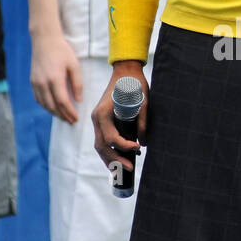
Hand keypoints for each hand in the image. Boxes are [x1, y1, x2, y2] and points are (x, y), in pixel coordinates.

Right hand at [29, 32, 82, 121]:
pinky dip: (46, 106)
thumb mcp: (74, 65)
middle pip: (52, 106)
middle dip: (62, 116)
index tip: (76, 118)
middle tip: (71, 121)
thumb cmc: (62, 51)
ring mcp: (36, 82)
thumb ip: (77, 83)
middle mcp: (43, 83)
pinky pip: (38, 98)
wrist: (44, 40)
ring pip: (44, 104)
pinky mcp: (32, 81)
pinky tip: (53, 108)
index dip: (69, 112)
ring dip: (54, 113)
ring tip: (63, 117)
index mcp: (54, 79)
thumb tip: (78, 100)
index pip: (62, 102)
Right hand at [92, 61, 147, 179]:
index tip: (137, 148)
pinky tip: (120, 158)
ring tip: (123, 169)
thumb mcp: (143, 102)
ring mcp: (97, 120)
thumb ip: (143, 122)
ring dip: (110, 159)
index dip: (124, 147)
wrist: (125, 71)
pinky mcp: (102, 121)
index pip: (110, 138)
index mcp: (103, 113)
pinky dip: (110, 151)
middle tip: (129, 169)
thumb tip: (144, 144)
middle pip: (101, 146)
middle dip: (115, 160)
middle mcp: (96, 118)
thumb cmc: (134, 84)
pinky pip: (102, 139)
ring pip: (100, 145)